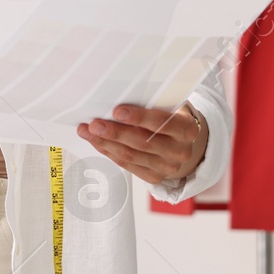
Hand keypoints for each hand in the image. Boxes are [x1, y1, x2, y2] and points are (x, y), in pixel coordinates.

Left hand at [76, 102, 205, 186]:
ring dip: (105, 143)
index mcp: (186, 129)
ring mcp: (167, 167)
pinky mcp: (154, 177)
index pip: (163, 123)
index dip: (139, 117)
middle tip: (94, 124)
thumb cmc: (169, 116)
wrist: (180, 141)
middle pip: (143, 142)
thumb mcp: (169, 106)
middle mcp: (179, 151)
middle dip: (115, 132)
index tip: (117, 110)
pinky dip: (108, 152)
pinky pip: (126, 165)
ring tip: (87, 131)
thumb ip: (152, 103)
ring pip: (131, 156)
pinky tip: (96, 141)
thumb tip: (117, 95)